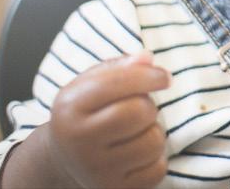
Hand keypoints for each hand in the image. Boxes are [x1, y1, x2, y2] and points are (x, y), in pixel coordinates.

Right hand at [45, 51, 170, 188]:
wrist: (65, 160)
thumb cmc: (86, 113)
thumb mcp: (91, 84)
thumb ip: (119, 67)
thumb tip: (147, 59)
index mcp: (70, 107)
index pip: (116, 84)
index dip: (149, 76)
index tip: (164, 77)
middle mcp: (79, 142)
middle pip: (138, 112)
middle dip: (149, 105)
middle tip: (141, 108)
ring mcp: (96, 171)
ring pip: (153, 141)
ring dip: (154, 131)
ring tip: (137, 131)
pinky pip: (158, 169)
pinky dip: (156, 157)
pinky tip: (139, 152)